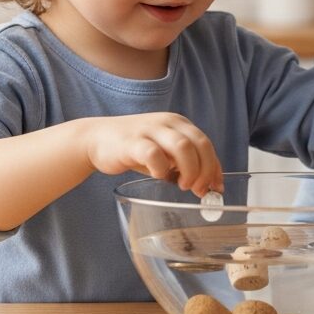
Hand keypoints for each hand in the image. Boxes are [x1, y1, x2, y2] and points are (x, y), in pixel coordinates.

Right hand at [84, 113, 221, 195]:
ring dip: (190, 169)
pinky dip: (161, 168)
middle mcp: (168, 123)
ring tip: (183, 185)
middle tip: (199, 190)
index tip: (217, 188)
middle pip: (200, 144)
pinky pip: (153, 154)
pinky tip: (158, 176)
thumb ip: (184, 166)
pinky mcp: (131, 142)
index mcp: (179, 124)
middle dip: (206, 170)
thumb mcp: (164, 154)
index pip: (206, 144)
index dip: (215, 167)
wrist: (96, 138)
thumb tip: (207, 188)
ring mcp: (150, 130)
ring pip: (183, 146)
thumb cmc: (134, 149)